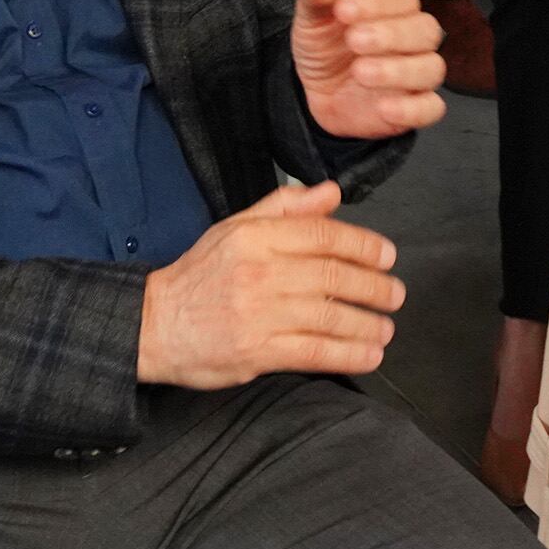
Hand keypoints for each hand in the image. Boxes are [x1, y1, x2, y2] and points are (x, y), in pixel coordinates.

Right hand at [136, 180, 402, 389]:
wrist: (153, 324)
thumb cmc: (199, 275)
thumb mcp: (235, 227)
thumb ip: (285, 207)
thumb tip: (331, 193)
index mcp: (255, 237)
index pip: (323, 235)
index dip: (363, 245)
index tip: (387, 256)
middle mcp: (259, 272)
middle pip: (333, 276)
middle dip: (374, 287)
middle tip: (395, 294)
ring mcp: (258, 314)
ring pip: (329, 316)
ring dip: (367, 323)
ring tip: (386, 327)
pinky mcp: (256, 352)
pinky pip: (314, 352)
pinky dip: (347, 354)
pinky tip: (368, 355)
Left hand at [291, 0, 446, 140]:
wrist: (319, 95)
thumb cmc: (327, 51)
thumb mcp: (313, 21)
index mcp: (392, 10)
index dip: (376, 1)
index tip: (344, 10)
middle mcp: (410, 40)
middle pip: (425, 30)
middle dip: (390, 35)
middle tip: (354, 40)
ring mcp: (416, 75)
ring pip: (431, 68)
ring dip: (398, 70)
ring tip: (361, 72)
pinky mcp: (415, 108)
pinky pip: (430, 108)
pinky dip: (411, 109)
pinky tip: (384, 107)